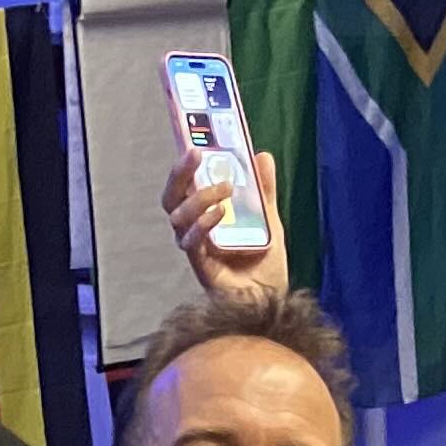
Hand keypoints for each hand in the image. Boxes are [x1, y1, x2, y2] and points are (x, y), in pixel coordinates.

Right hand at [162, 149, 289, 298]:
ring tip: (224, 189)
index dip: (183, 167)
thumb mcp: (269, 219)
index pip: (183, 188)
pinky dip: (202, 225)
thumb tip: (263, 155)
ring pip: (178, 218)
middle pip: (171, 199)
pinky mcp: (201, 267)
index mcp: (204, 218)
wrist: (273, 300)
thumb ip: (264, 190)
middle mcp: (194, 232)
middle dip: (179, 175)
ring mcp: (196, 250)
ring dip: (198, 198)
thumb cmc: (265, 265)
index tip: (195, 145)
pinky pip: (191, 243)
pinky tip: (218, 214)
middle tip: (196, 154)